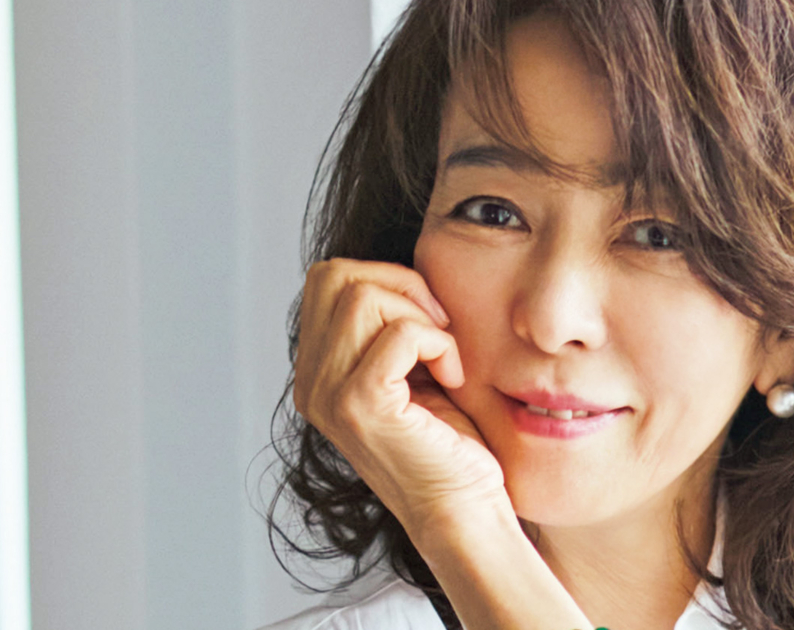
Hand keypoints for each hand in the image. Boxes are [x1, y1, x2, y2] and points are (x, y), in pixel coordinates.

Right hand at [292, 258, 507, 534]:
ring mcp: (328, 394)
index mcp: (316, 371)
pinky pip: (399, 332)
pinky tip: (453, 377)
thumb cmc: (449, 442)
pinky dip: (439, 343)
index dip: (385, 277)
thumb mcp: (411, 371)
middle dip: (400, 283)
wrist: (463, 509)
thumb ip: (388, 326)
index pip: (326, 278)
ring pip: (362, 295)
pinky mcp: (360, 405)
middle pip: (334, 275)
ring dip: (422, 315)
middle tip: (440, 326)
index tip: (430, 316)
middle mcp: (311, 383)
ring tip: (446, 355)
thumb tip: (400, 272)